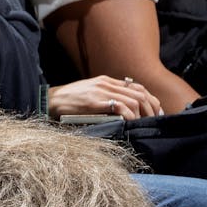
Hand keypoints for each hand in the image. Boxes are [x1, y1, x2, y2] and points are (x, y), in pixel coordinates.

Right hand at [47, 76, 162, 118]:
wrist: (50, 100)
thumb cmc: (70, 102)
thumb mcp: (91, 95)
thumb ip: (106, 98)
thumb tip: (124, 110)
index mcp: (106, 81)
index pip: (137, 87)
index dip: (151, 100)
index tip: (156, 113)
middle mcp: (106, 84)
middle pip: (139, 94)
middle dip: (151, 109)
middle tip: (155, 121)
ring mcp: (101, 92)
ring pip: (133, 100)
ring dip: (143, 114)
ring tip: (145, 125)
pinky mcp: (94, 102)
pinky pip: (119, 107)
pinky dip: (129, 116)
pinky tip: (131, 123)